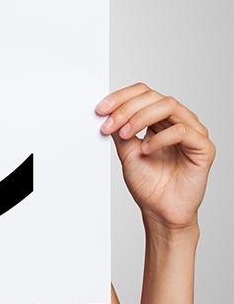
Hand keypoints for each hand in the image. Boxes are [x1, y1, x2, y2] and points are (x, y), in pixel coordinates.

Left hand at [95, 82, 214, 230]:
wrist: (159, 211)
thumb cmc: (148, 183)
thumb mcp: (125, 149)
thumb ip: (119, 128)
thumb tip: (106, 110)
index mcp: (160, 119)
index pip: (143, 93)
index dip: (121, 97)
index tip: (100, 109)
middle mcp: (177, 121)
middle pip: (154, 96)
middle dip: (126, 108)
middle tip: (110, 124)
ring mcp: (193, 132)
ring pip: (169, 106)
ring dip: (141, 117)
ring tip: (126, 135)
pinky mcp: (204, 148)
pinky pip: (182, 130)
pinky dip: (160, 137)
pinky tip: (147, 149)